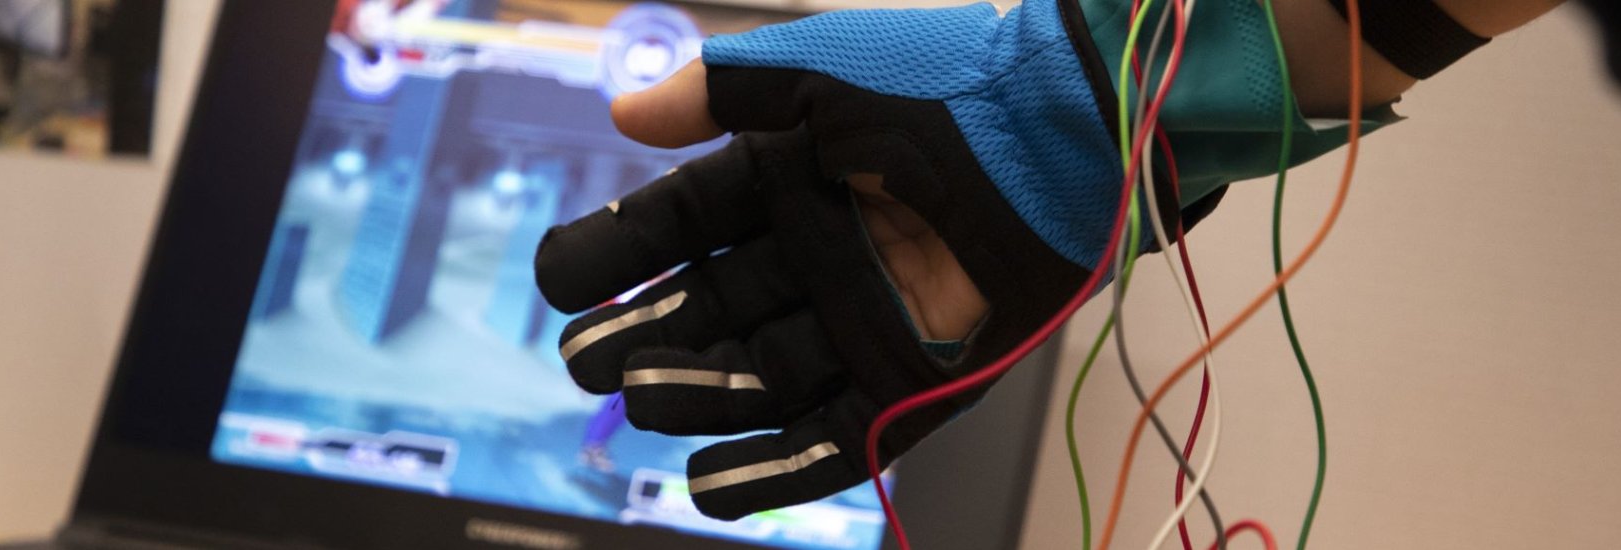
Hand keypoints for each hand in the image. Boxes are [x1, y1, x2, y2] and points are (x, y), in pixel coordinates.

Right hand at [535, 0, 1129, 518]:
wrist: (1064, 132)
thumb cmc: (945, 84)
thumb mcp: (817, 70)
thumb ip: (719, 90)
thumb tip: (622, 111)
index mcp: (786, 183)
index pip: (678, 227)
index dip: (615, 252)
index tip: (556, 282)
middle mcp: (816, 260)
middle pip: (706, 314)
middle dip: (642, 338)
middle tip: (587, 362)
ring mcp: (861, 326)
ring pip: (755, 381)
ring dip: (693, 395)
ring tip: (640, 397)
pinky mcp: (911, 384)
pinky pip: (828, 442)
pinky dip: (768, 470)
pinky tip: (702, 479)